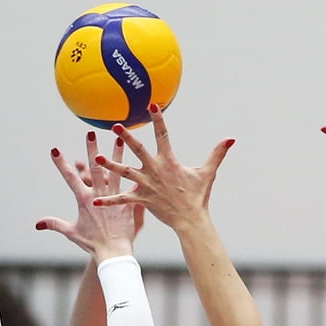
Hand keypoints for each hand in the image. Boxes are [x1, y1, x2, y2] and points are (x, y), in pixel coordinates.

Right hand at [37, 131, 142, 260]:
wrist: (113, 253)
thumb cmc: (92, 244)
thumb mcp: (71, 233)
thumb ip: (55, 224)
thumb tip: (37, 224)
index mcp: (84, 200)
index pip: (70, 178)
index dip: (62, 163)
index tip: (55, 149)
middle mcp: (99, 195)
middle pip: (96, 168)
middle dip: (92, 149)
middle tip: (90, 133)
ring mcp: (115, 197)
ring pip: (117, 170)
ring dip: (117, 153)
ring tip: (120, 137)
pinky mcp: (129, 202)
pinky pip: (133, 184)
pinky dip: (137, 172)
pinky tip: (143, 160)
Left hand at [92, 103, 233, 232]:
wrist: (191, 220)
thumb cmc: (198, 197)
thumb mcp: (207, 173)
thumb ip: (217, 154)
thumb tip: (231, 139)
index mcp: (169, 161)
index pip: (163, 135)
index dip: (158, 119)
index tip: (151, 104)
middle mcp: (155, 170)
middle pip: (138, 150)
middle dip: (127, 137)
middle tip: (116, 125)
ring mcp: (147, 185)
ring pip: (125, 172)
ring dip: (111, 165)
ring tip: (99, 157)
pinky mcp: (141, 200)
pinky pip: (122, 199)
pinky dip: (109, 201)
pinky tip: (94, 202)